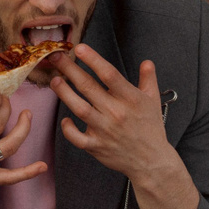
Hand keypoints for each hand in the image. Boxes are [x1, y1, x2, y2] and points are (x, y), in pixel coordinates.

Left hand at [50, 46, 178, 181]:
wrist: (152, 161)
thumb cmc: (151, 128)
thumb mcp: (154, 101)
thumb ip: (149, 79)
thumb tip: (146, 62)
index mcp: (131, 99)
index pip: (109, 74)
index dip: (93, 60)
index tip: (79, 48)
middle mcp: (116, 113)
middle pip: (88, 87)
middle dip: (70, 70)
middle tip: (56, 57)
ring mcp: (105, 130)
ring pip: (79, 108)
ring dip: (64, 93)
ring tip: (55, 80)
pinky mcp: (97, 146)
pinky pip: (77, 137)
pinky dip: (68, 129)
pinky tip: (65, 119)